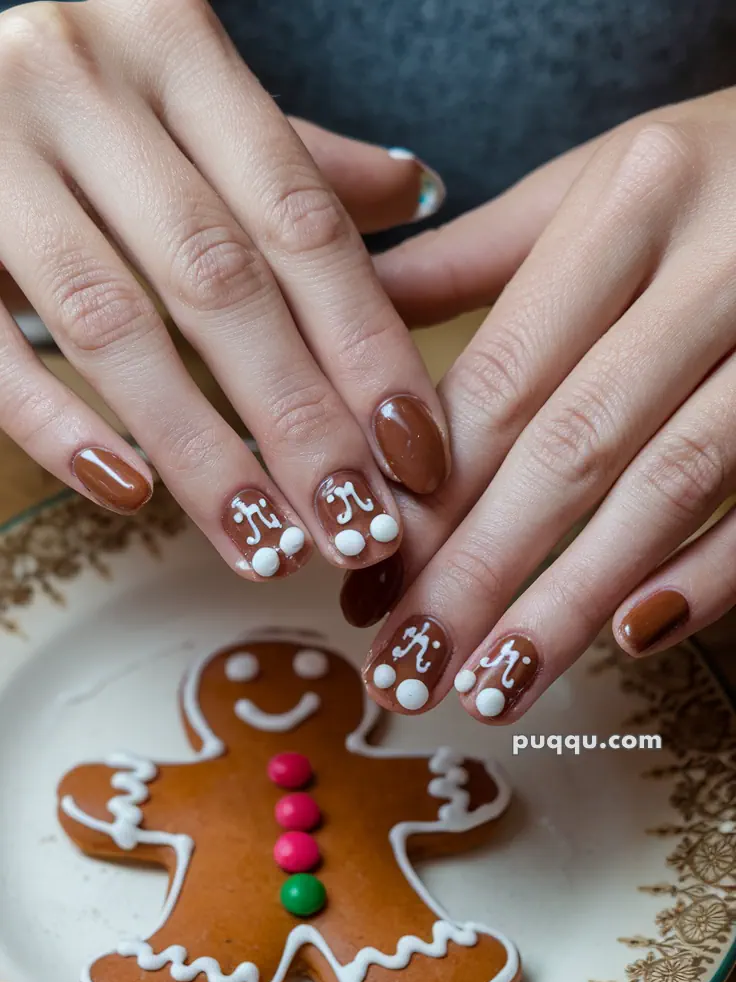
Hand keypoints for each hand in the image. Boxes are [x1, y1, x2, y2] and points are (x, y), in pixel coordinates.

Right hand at [0, 0, 447, 582]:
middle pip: (219, 282)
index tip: (416, 454)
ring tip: (267, 544)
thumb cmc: (80, 104)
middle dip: (300, 423)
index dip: (366, 347)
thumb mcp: (186, 98)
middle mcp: (81, 82)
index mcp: (171, 43)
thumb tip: (417, 191)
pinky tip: (130, 495)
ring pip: (113, 325)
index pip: (299, 220)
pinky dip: (59, 426)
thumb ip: (291, 157)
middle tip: (357, 529)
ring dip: (202, 453)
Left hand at [353, 89, 735, 717]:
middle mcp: (718, 267)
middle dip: (478, 572)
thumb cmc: (716, 174)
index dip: (428, 491)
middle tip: (408, 665)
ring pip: (667, 487)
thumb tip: (340, 330)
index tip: (368, 579)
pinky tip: (629, 637)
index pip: (505, 374)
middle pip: (572, 445)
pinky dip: (705, 577)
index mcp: (634, 198)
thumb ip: (470, 262)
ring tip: (492, 686)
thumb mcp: (596, 184)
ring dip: (570, 601)